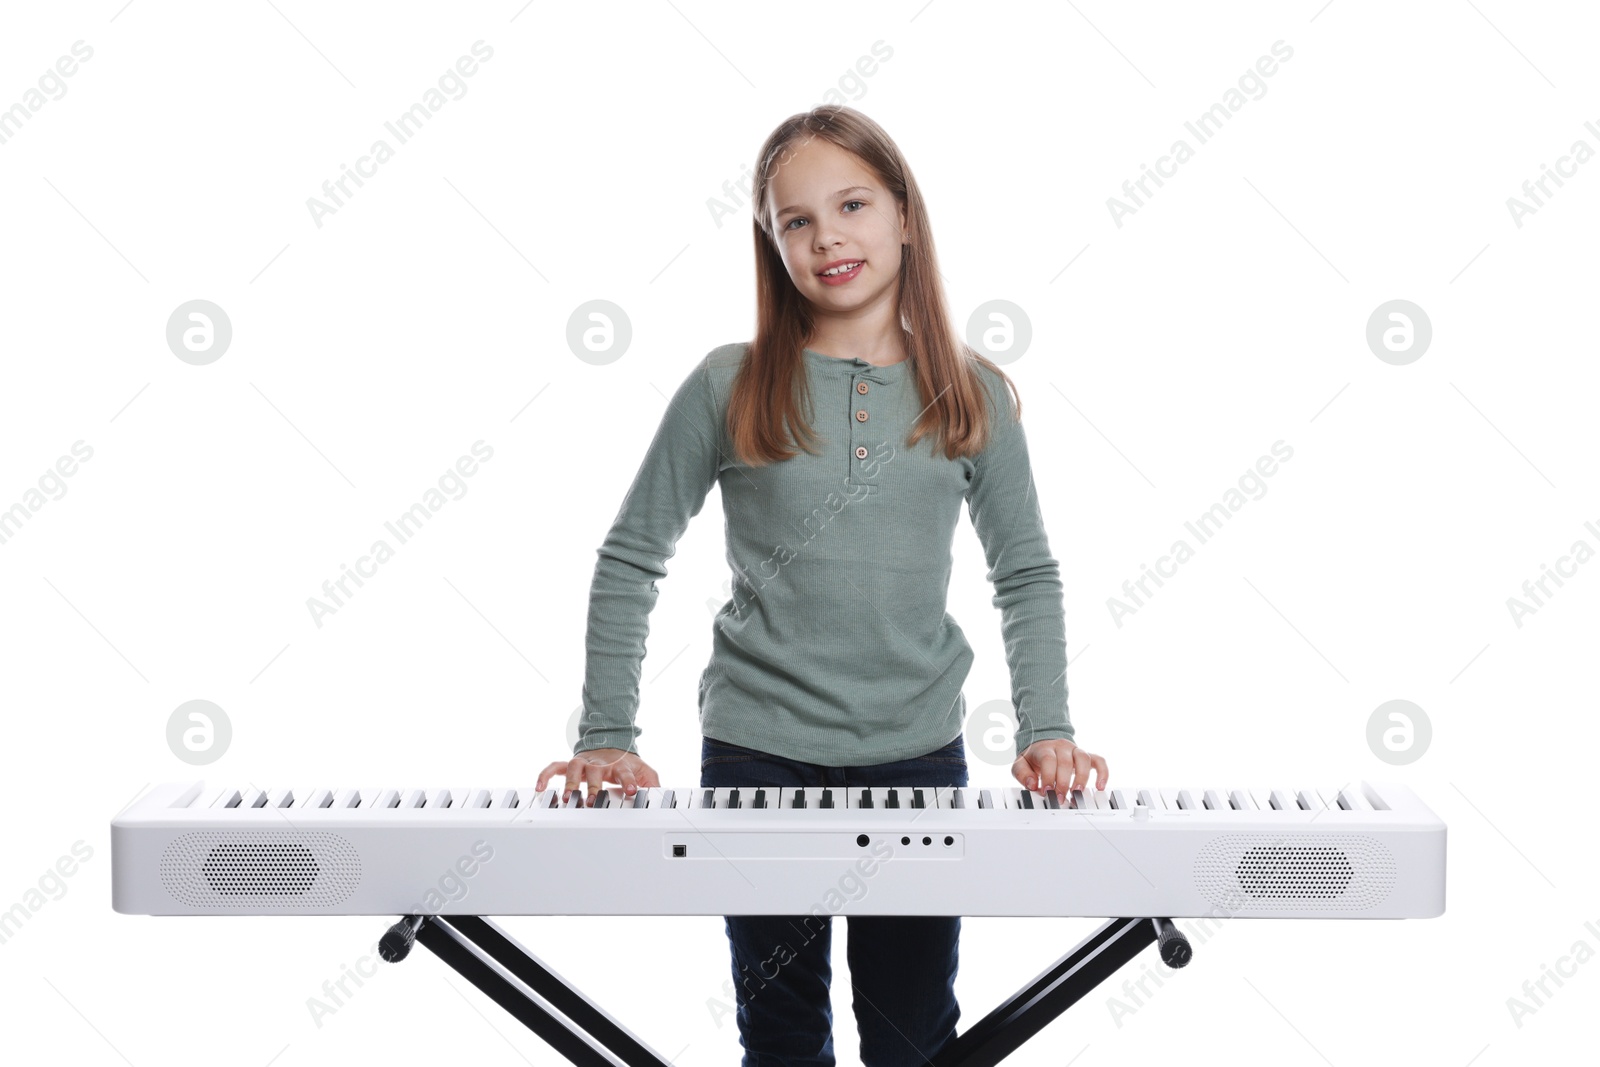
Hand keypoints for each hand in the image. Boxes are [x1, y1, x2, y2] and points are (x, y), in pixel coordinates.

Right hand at [535, 748, 660, 807]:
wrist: (611, 744)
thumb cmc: (626, 763)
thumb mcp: (644, 771)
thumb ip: (652, 783)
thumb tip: (660, 797)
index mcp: (620, 765)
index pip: (625, 772)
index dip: (629, 781)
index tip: (631, 791)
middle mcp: (600, 763)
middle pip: (595, 771)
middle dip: (593, 786)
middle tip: (592, 800)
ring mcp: (584, 762)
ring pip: (574, 768)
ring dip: (570, 782)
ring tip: (567, 797)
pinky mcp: (571, 764)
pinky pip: (555, 767)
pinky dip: (545, 775)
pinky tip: (540, 787)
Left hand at [1013, 738, 1107, 794]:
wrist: (1044, 742)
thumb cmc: (1035, 757)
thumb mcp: (1021, 763)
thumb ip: (1022, 773)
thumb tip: (1031, 784)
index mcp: (1045, 749)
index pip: (1048, 760)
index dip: (1048, 777)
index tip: (1046, 792)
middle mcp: (1062, 747)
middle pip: (1066, 761)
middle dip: (1063, 782)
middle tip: (1059, 798)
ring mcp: (1075, 751)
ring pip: (1083, 758)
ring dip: (1082, 777)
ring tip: (1077, 793)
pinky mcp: (1087, 756)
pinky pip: (1099, 760)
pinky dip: (1103, 773)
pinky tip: (1100, 786)